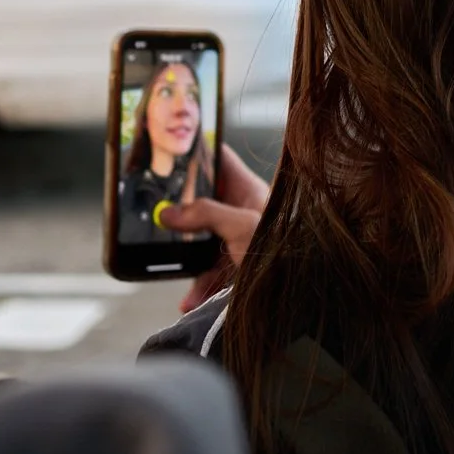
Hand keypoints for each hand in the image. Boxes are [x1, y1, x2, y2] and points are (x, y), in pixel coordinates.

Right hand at [160, 143, 269, 313]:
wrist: (299, 295)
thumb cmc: (285, 251)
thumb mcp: (244, 226)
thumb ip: (207, 213)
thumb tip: (169, 212)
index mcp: (247, 191)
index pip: (219, 160)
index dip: (196, 153)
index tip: (168, 153)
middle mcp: (239, 214)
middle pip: (201, 204)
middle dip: (179, 214)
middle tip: (155, 216)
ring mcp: (234, 242)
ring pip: (199, 244)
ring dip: (184, 261)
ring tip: (171, 268)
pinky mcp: (232, 270)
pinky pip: (207, 276)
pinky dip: (196, 289)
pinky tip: (190, 301)